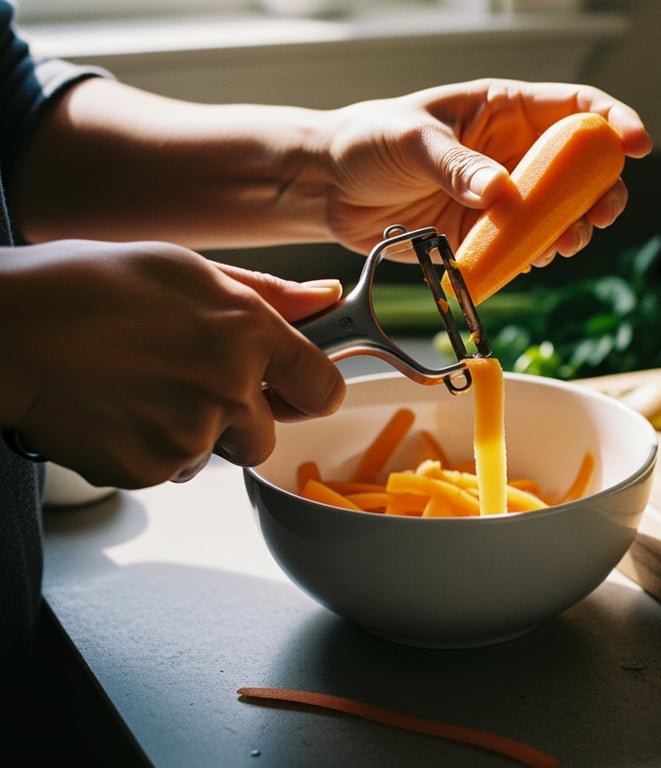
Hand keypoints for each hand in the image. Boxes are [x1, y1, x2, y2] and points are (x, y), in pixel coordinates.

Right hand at [0, 240, 344, 487]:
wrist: (7, 328)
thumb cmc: (87, 286)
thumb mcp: (186, 269)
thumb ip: (266, 292)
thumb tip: (323, 298)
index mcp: (248, 332)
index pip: (322, 386)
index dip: (313, 392)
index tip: (300, 393)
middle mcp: (229, 388)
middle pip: (266, 437)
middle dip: (239, 422)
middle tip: (187, 386)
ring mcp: (189, 434)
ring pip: (212, 455)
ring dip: (190, 435)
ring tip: (138, 389)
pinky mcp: (147, 469)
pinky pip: (165, 470)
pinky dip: (145, 450)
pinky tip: (114, 410)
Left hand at [320, 79, 651, 262]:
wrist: (328, 188)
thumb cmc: (366, 141)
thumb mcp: (412, 140)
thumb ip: (456, 165)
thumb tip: (501, 193)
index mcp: (502, 109)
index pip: (574, 107)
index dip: (613, 121)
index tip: (636, 145)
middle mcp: (511, 152)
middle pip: (580, 168)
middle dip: (602, 190)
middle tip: (603, 214)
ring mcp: (501, 195)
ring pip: (559, 212)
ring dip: (572, 230)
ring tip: (564, 245)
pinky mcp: (485, 232)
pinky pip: (525, 245)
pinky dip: (537, 255)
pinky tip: (532, 260)